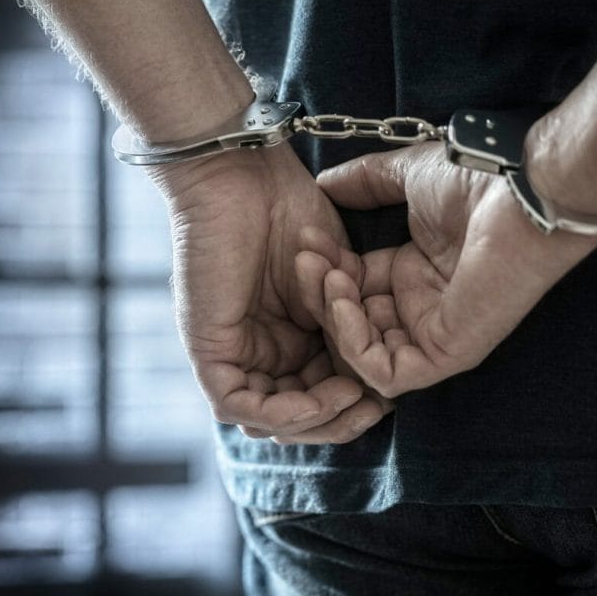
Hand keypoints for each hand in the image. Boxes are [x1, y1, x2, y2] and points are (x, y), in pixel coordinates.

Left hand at [149, 143, 388, 441]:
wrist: (246, 175)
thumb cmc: (289, 212)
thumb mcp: (334, 282)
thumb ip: (346, 326)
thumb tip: (373, 379)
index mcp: (285, 338)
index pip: (316, 394)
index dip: (353, 404)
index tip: (390, 393)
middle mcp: (255, 352)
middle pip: (293, 417)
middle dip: (339, 420)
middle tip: (375, 406)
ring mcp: (229, 353)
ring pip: (267, 419)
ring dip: (317, 419)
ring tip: (353, 396)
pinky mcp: (207, 350)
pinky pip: (238, 404)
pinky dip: (283, 411)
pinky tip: (323, 393)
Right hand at [297, 143, 596, 397]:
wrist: (520, 191)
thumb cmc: (478, 182)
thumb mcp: (406, 176)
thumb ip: (364, 182)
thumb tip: (323, 184)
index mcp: (414, 273)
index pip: (352, 288)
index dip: (323, 269)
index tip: (306, 240)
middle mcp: (421, 307)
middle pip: (350, 322)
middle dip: (319, 293)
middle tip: (306, 259)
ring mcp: (434, 334)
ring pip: (362, 353)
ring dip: (332, 317)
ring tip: (328, 276)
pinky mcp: (446, 354)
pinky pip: (386, 373)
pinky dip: (354, 344)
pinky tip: (345, 300)